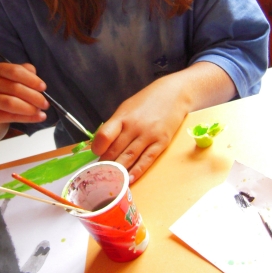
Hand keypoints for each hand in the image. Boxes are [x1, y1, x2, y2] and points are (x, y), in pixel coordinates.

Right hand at [0, 62, 48, 143]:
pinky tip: (38, 117)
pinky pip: (10, 116)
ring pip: (11, 103)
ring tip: (41, 111)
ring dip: (30, 108)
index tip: (43, 87)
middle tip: (46, 103)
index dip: (32, 79)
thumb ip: (24, 74)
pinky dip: (27, 118)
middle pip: (15, 88)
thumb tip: (39, 83)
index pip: (15, 71)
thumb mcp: (8, 79)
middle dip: (34, 96)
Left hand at [91, 63, 235, 182]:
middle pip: (115, 150)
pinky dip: (137, 171)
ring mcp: (149, 135)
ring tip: (112, 179)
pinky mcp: (162, 142)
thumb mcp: (127, 108)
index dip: (97, 148)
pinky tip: (130, 178)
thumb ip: (116, 125)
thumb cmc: (148, 101)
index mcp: (123, 117)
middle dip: (106, 164)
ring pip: (129, 157)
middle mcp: (134, 126)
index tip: (95, 154)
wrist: (175, 93)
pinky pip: (147, 159)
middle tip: (100, 173)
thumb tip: (103, 144)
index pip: (104, 135)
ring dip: (119, 170)